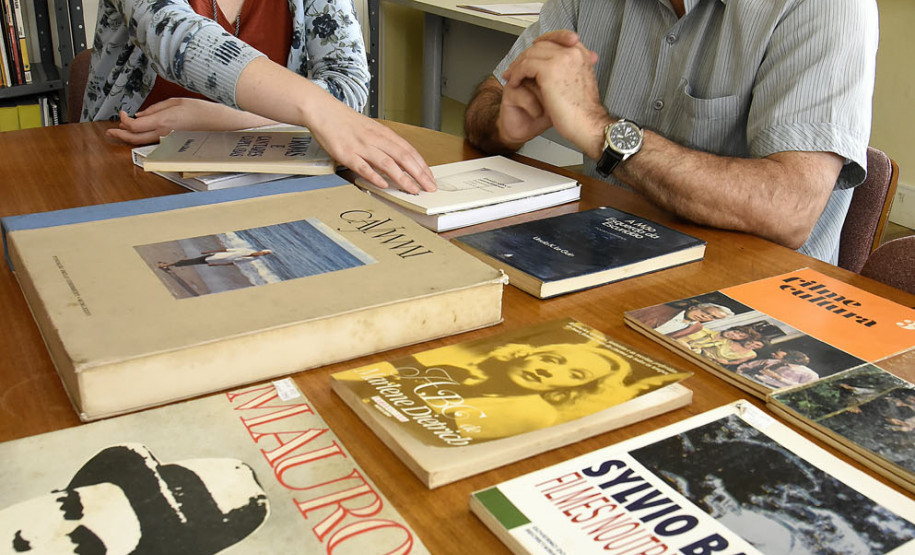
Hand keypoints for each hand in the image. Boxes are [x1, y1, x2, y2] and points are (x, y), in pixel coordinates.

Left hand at [106, 98, 272, 144]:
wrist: (225, 127)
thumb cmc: (205, 112)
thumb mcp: (178, 102)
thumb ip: (156, 109)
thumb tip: (140, 115)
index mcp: (163, 122)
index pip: (133, 125)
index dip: (123, 121)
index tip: (122, 113)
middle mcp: (164, 135)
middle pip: (134, 139)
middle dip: (119, 135)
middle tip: (109, 132)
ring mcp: (170, 143)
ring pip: (143, 143)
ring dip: (130, 138)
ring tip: (119, 134)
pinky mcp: (176, 146)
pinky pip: (155, 143)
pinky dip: (145, 139)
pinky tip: (141, 135)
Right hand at [306, 97, 435, 193]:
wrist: (324, 111)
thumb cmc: (346, 122)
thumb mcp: (371, 130)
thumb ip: (385, 144)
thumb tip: (400, 161)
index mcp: (384, 133)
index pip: (409, 150)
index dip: (422, 166)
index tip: (430, 178)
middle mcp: (375, 139)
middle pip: (403, 157)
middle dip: (419, 174)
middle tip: (429, 187)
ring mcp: (361, 147)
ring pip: (387, 163)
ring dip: (402, 178)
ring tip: (413, 190)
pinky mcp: (346, 154)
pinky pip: (363, 167)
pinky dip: (374, 176)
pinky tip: (384, 185)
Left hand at [502, 30, 608, 156]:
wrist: (588, 124)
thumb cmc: (583, 110)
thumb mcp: (579, 82)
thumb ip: (569, 69)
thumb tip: (555, 67)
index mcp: (581, 53)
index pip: (558, 37)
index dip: (541, 44)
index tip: (529, 55)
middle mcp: (572, 51)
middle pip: (541, 45)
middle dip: (525, 57)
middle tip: (514, 69)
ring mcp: (561, 58)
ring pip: (531, 54)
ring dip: (517, 66)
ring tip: (511, 77)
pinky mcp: (549, 69)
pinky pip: (525, 66)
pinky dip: (516, 74)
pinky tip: (514, 83)